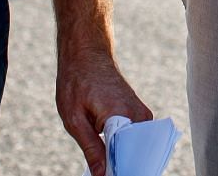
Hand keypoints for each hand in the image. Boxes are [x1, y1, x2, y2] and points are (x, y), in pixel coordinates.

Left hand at [56, 50, 151, 175]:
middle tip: (102, 170)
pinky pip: (136, 139)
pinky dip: (124, 148)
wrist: (87, 54)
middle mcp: (139, 115)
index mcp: (122, 115)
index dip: (118, 171)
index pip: (128, 157)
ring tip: (105, 160)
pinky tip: (110, 150)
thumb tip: (103, 175)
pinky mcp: (141, 114)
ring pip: (136, 148)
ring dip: (122, 157)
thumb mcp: (74, 119)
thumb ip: (92, 148)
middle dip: (121, 166)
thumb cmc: (77, 82)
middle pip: (136, 155)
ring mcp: (142, 114)